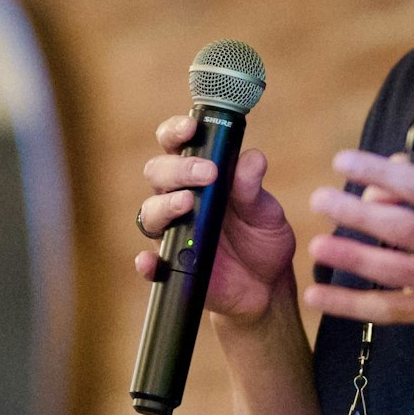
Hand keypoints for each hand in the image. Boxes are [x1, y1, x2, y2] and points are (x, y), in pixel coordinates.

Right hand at [134, 112, 297, 327]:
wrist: (265, 286)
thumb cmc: (260, 238)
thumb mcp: (266, 213)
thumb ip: (253, 188)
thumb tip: (252, 159)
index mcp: (200, 176)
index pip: (177, 144)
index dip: (176, 131)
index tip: (191, 128)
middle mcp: (179, 198)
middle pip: (158, 173)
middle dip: (178, 169)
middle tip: (207, 173)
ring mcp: (172, 232)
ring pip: (150, 213)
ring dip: (164, 206)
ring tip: (187, 203)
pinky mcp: (171, 265)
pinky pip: (151, 264)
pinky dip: (147, 263)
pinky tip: (152, 261)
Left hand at [304, 151, 413, 359]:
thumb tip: (381, 174)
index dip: (380, 171)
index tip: (342, 160)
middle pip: (402, 228)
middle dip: (357, 213)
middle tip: (320, 199)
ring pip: (393, 270)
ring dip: (351, 256)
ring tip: (317, 244)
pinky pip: (385, 309)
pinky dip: (348, 304)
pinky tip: (316, 296)